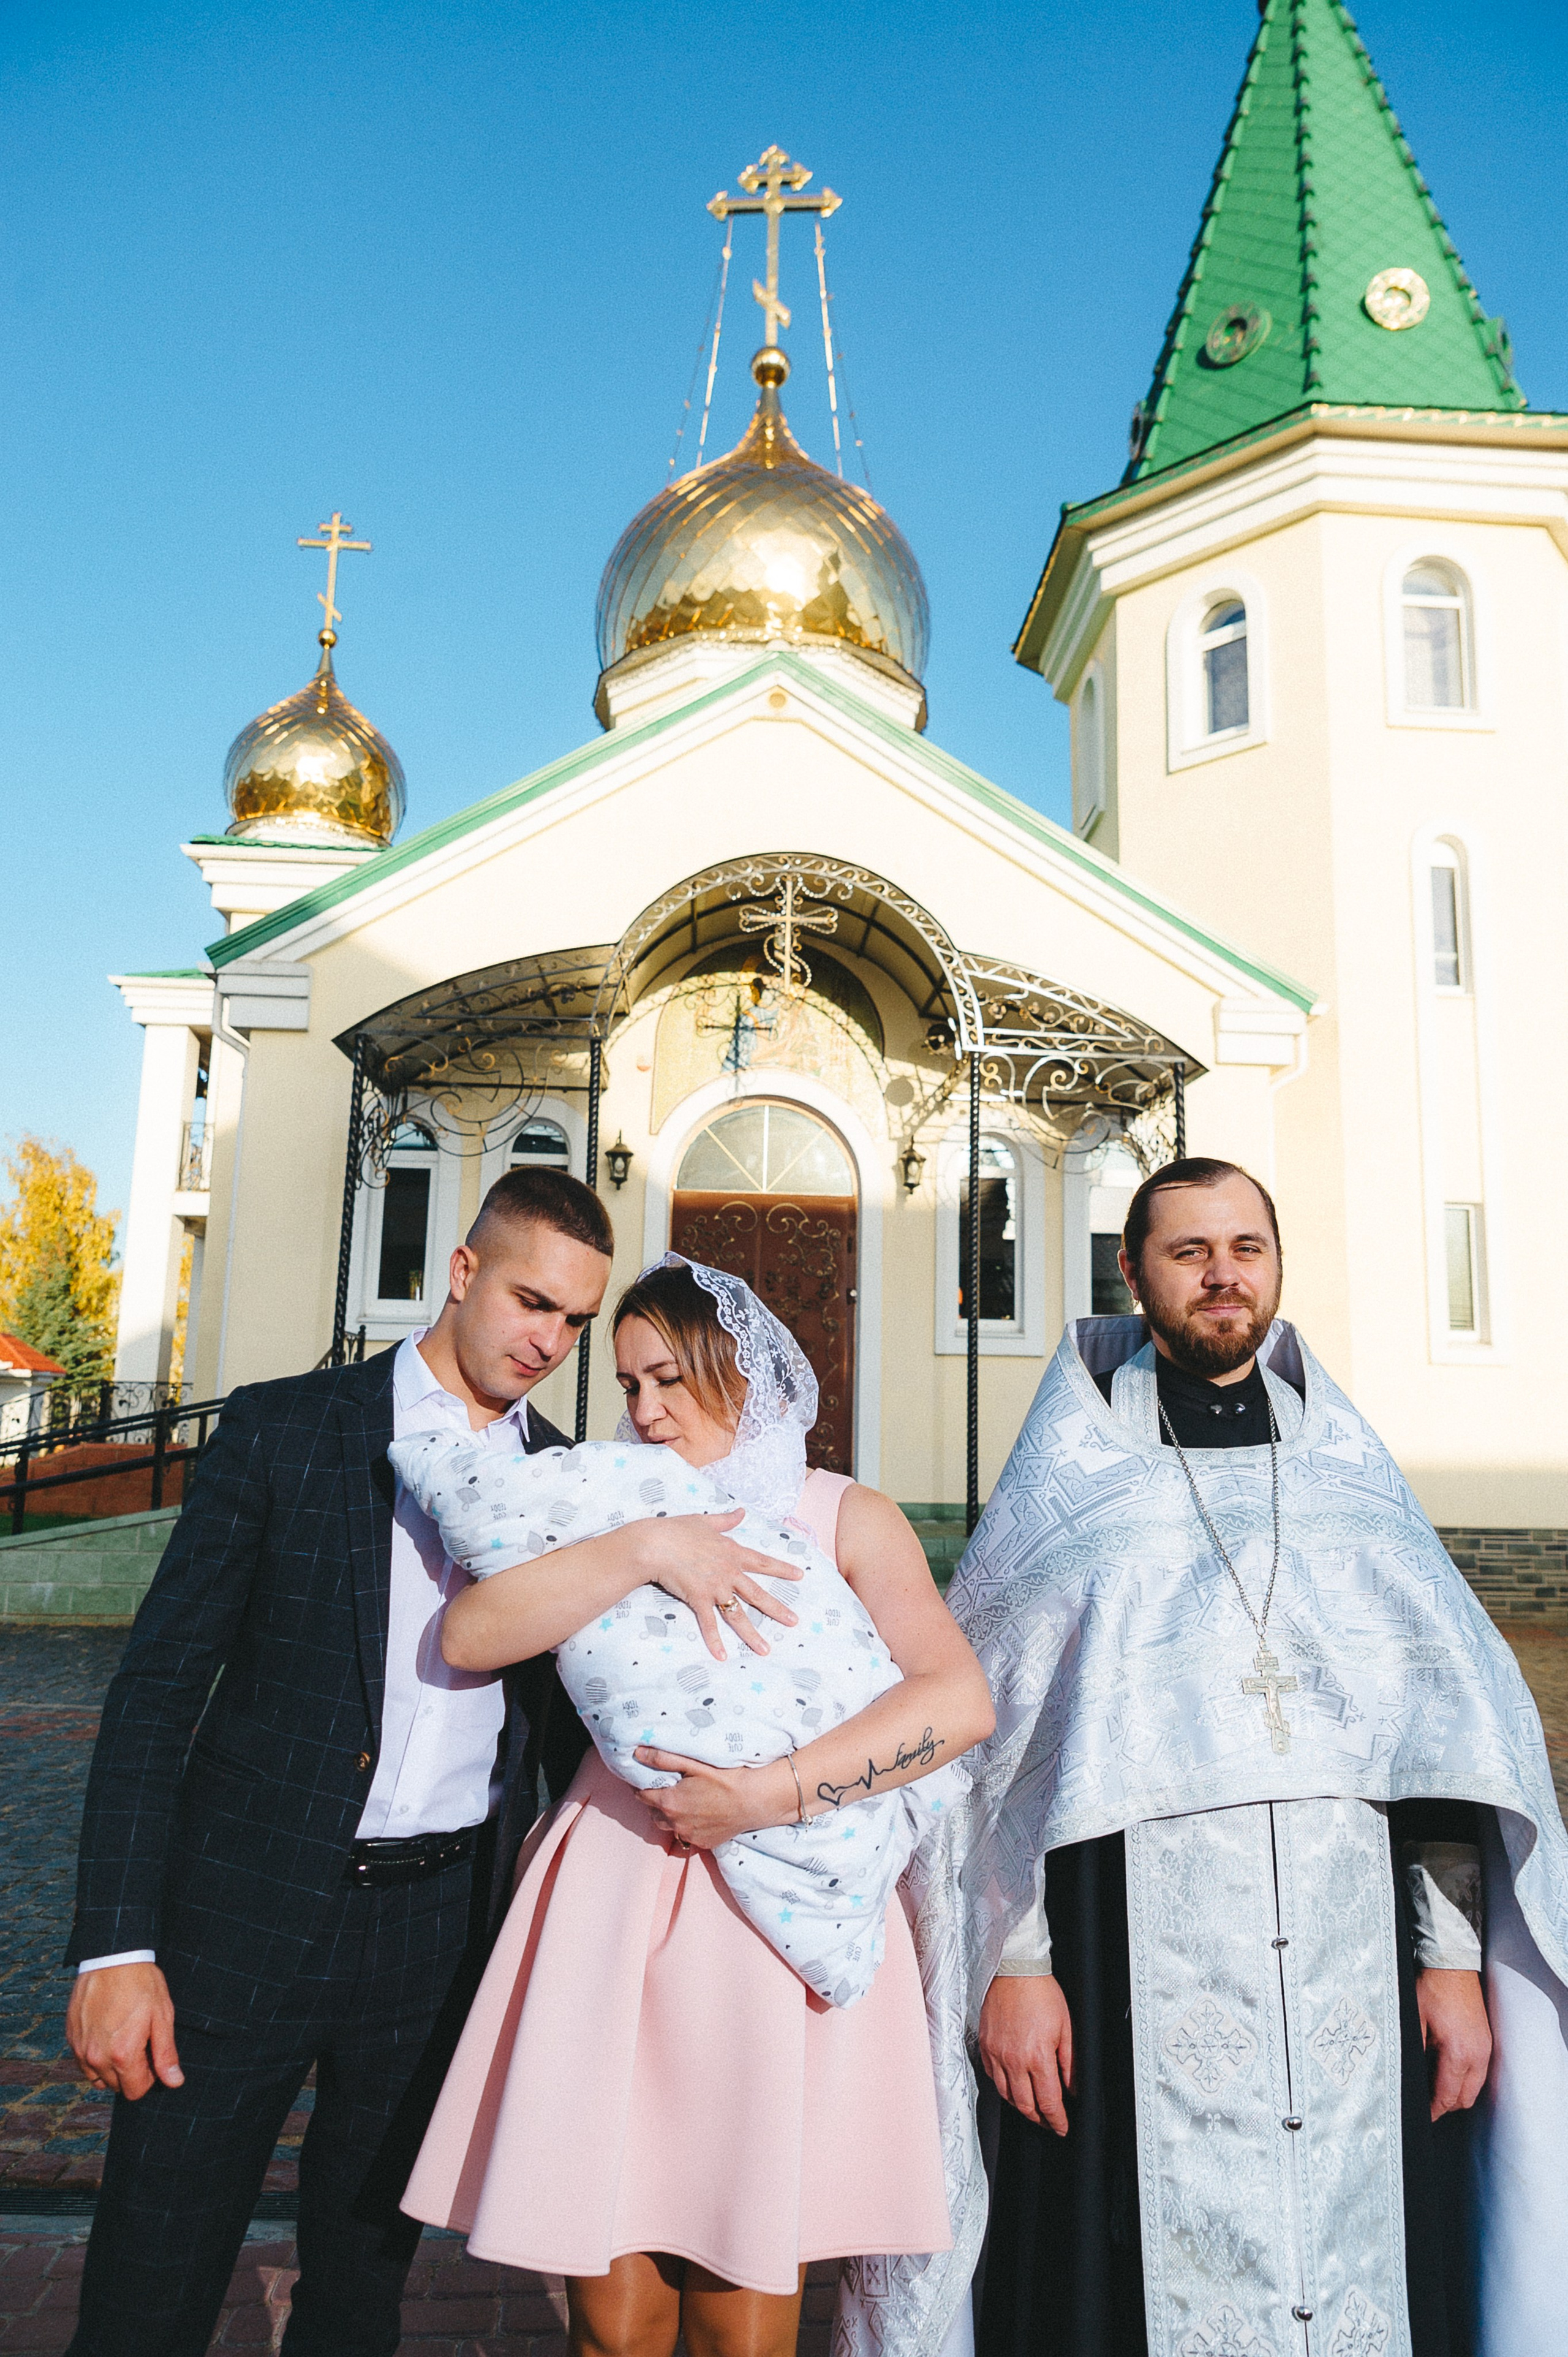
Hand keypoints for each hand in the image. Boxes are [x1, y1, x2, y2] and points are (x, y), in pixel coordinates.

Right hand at [67, 1963, 182, 2100]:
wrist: (112, 1957)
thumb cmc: (141, 1984)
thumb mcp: (162, 2016)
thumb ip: (165, 2054)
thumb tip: (174, 2082)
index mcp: (122, 2055)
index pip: (135, 2091)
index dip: (149, 2077)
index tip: (152, 2055)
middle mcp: (97, 2057)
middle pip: (116, 2086)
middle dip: (131, 2072)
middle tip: (140, 2042)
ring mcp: (80, 2049)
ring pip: (97, 2077)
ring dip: (111, 2067)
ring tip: (123, 2038)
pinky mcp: (71, 2038)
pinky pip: (83, 2062)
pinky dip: (95, 2056)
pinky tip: (107, 2033)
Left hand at [632, 1748, 781, 1847]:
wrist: (753, 1800)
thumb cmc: (724, 1778)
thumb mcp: (693, 1764)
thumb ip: (663, 1759)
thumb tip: (637, 1754)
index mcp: (669, 1803)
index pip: (642, 1795)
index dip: (641, 1786)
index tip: (643, 1779)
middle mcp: (675, 1823)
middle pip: (654, 1813)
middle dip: (654, 1801)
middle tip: (664, 1788)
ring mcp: (689, 1835)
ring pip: (669, 1826)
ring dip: (669, 1816)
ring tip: (679, 1801)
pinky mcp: (703, 1843)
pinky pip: (686, 1835)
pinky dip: (687, 1825)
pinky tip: (697, 1813)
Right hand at [635, 1511, 800, 1661]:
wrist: (655, 1544)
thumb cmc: (676, 1530)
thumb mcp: (705, 1521)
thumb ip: (726, 1520)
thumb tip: (741, 1511)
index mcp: (731, 1552)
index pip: (762, 1562)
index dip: (782, 1569)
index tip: (800, 1575)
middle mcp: (728, 1572)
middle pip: (757, 1594)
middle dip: (777, 1609)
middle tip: (794, 1622)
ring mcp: (714, 1587)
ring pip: (737, 1614)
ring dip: (752, 1634)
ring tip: (765, 1650)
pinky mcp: (698, 1599)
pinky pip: (709, 1623)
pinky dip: (715, 1641)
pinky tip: (722, 1656)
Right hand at [978, 1973, 1073, 2135]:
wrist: (1015, 1969)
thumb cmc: (1042, 1993)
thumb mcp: (1067, 2027)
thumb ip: (1070, 2063)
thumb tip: (1073, 2089)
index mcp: (1037, 2057)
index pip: (1048, 2102)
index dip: (1057, 2120)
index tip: (1062, 2127)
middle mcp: (1013, 2060)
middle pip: (1025, 2105)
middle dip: (1039, 2118)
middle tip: (1049, 2120)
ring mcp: (996, 2053)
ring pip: (1006, 2095)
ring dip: (1021, 2105)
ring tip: (1032, 2106)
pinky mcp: (985, 2045)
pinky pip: (992, 2076)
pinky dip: (1003, 2086)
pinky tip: (1012, 2084)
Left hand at [1417, 1967, 1490, 2120]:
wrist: (1453, 1963)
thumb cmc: (1432, 1988)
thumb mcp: (1413, 2020)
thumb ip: (1413, 2051)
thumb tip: (1408, 2077)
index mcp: (1458, 2054)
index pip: (1447, 2097)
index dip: (1433, 2110)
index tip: (1421, 2116)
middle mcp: (1478, 2055)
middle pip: (1464, 2099)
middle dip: (1445, 2105)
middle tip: (1426, 2103)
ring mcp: (1486, 2048)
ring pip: (1474, 2088)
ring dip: (1456, 2093)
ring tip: (1434, 2087)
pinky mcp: (1486, 2040)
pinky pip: (1479, 2072)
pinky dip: (1465, 2079)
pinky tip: (1447, 2070)